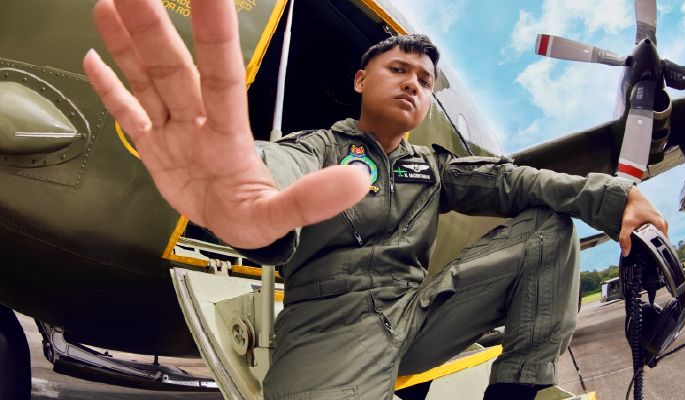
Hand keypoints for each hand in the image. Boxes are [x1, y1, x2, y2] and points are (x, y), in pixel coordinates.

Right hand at [83, 0, 368, 248]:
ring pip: (148, 80)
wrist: (231, 224)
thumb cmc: (254, 216)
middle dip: (154, 29)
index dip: (214, 37)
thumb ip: (313, 200)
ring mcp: (173, 132)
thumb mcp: (282, 216)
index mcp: (228, 134)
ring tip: (112, 4)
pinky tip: (95, 58)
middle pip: (174, 69)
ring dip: (129, 44)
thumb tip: (357, 182)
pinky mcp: (153, 148)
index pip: (220, 76)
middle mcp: (198, 122)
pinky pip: (129, 113)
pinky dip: (111, 89)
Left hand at [619, 186, 668, 256]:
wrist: (633, 195)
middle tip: (644, 257)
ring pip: (657, 238)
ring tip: (642, 250)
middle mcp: (663, 225)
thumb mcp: (627, 223)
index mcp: (661, 226)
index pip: (663, 245)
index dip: (656, 253)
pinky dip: (650, 237)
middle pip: (660, 242)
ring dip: (651, 243)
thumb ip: (625, 238)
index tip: (649, 260)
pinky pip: (655, 233)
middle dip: (653, 249)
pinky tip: (642, 241)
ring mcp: (661, 223)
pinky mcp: (656, 221)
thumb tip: (626, 253)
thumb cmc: (632, 208)